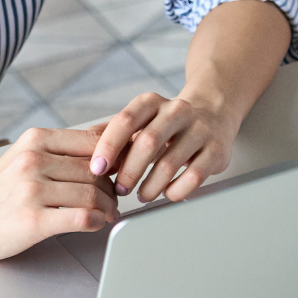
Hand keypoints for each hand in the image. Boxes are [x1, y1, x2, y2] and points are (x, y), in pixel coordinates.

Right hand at [0, 127, 118, 260]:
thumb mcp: (24, 155)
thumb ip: (60, 148)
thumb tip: (105, 138)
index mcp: (35, 139)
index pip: (93, 141)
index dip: (115, 157)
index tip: (121, 171)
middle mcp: (34, 159)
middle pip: (96, 170)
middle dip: (112, 188)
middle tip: (115, 199)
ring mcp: (32, 189)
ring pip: (93, 194)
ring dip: (108, 208)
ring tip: (107, 214)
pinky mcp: (32, 219)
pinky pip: (81, 217)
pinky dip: (96, 222)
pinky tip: (95, 224)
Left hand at [87, 92, 239, 202]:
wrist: (213, 111)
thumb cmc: (167, 122)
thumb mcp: (141, 118)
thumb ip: (113, 131)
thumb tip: (81, 146)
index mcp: (151, 102)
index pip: (125, 120)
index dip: (108, 146)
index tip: (96, 169)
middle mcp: (176, 111)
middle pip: (147, 142)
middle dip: (129, 171)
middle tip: (119, 190)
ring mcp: (199, 129)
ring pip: (170, 161)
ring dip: (151, 185)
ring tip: (141, 196)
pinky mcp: (216, 150)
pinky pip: (195, 175)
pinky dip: (177, 190)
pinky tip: (168, 194)